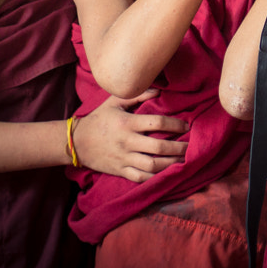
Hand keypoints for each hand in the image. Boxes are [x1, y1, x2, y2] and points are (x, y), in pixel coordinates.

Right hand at [73, 89, 187, 182]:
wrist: (76, 143)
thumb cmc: (98, 119)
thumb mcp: (114, 101)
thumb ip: (137, 94)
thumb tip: (159, 90)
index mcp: (127, 123)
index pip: (157, 123)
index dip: (175, 125)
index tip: (186, 126)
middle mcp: (127, 142)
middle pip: (158, 147)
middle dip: (178, 147)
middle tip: (191, 146)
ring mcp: (124, 158)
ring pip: (152, 165)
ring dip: (171, 164)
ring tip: (184, 161)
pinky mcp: (120, 171)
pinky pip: (141, 177)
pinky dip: (156, 177)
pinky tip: (168, 174)